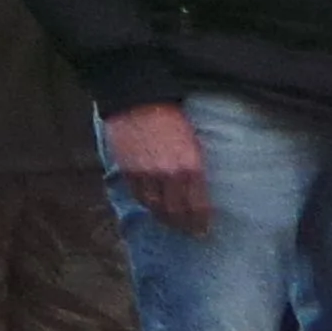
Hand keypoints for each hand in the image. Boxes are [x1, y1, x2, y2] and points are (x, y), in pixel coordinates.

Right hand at [107, 100, 211, 233]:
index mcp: (191, 168)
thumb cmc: (172, 118)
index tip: (203, 231)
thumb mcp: (194, 142)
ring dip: (164, 218)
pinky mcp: (127, 169)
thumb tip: (200, 192)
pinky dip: (146, 204)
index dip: (201, 223)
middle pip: (176, 212)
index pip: (198, 207)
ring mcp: (146, 174)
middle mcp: (169, 175)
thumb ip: (195, 169)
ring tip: (170, 222)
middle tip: (188, 232)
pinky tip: (152, 206)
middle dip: (184, 226)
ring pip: (155, 208)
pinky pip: (137, 196)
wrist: (138, 99)